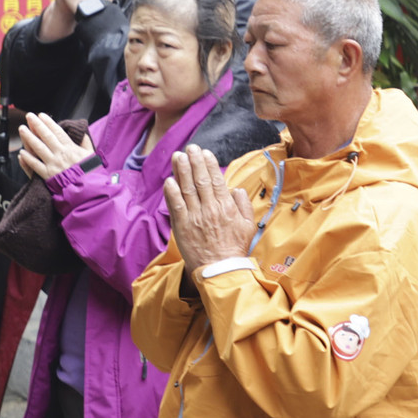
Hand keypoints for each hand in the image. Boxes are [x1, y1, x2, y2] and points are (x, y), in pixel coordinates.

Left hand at [17, 113, 93, 181]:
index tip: (42, 115)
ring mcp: (53, 164)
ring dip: (29, 138)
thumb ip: (86, 142)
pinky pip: (35, 165)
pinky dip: (28, 158)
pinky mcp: (47, 174)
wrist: (86, 188)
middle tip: (29, 116)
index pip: (58, 132)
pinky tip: (22, 153)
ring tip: (22, 129)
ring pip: (38, 148)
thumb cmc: (90, 171)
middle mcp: (60, 154)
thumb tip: (83, 133)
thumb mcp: (91, 154)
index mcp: (70, 148)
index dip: (49, 123)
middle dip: (37, 125)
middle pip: (46, 136)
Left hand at [161, 147, 255, 275]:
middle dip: (194, 161)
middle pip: (200, 180)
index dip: (209, 164)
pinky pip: (176, 206)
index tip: (205, 153)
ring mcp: (195, 217)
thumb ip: (243, 205)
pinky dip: (171, 192)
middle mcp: (210, 209)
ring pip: (187, 189)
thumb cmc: (235, 248)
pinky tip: (169, 180)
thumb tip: (235, 189)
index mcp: (226, 207)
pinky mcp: (183, 227)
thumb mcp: (248, 225)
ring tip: (178, 157)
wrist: (221, 269)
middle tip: (190, 148)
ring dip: (182, 171)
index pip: (216, 180)